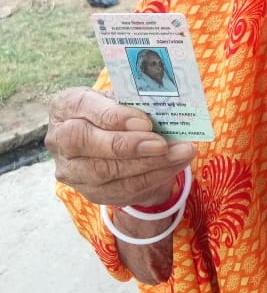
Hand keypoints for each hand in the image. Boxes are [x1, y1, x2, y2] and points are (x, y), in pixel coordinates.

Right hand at [45, 87, 195, 208]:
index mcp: (65, 106)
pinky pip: (122, 189)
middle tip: (163, 144)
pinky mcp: (90, 192)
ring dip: (148, 164)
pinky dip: (153, 177)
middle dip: (128, 145)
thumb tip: (163, 102)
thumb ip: (133, 100)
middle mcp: (59, 139)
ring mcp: (72, 170)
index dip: (113, 116)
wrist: (114, 144)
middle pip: (85, 142)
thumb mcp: (121, 99)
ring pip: (105, 171)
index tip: (146, 121)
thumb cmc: (117, 112)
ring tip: (180, 153)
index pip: (83, 107)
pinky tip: (174, 165)